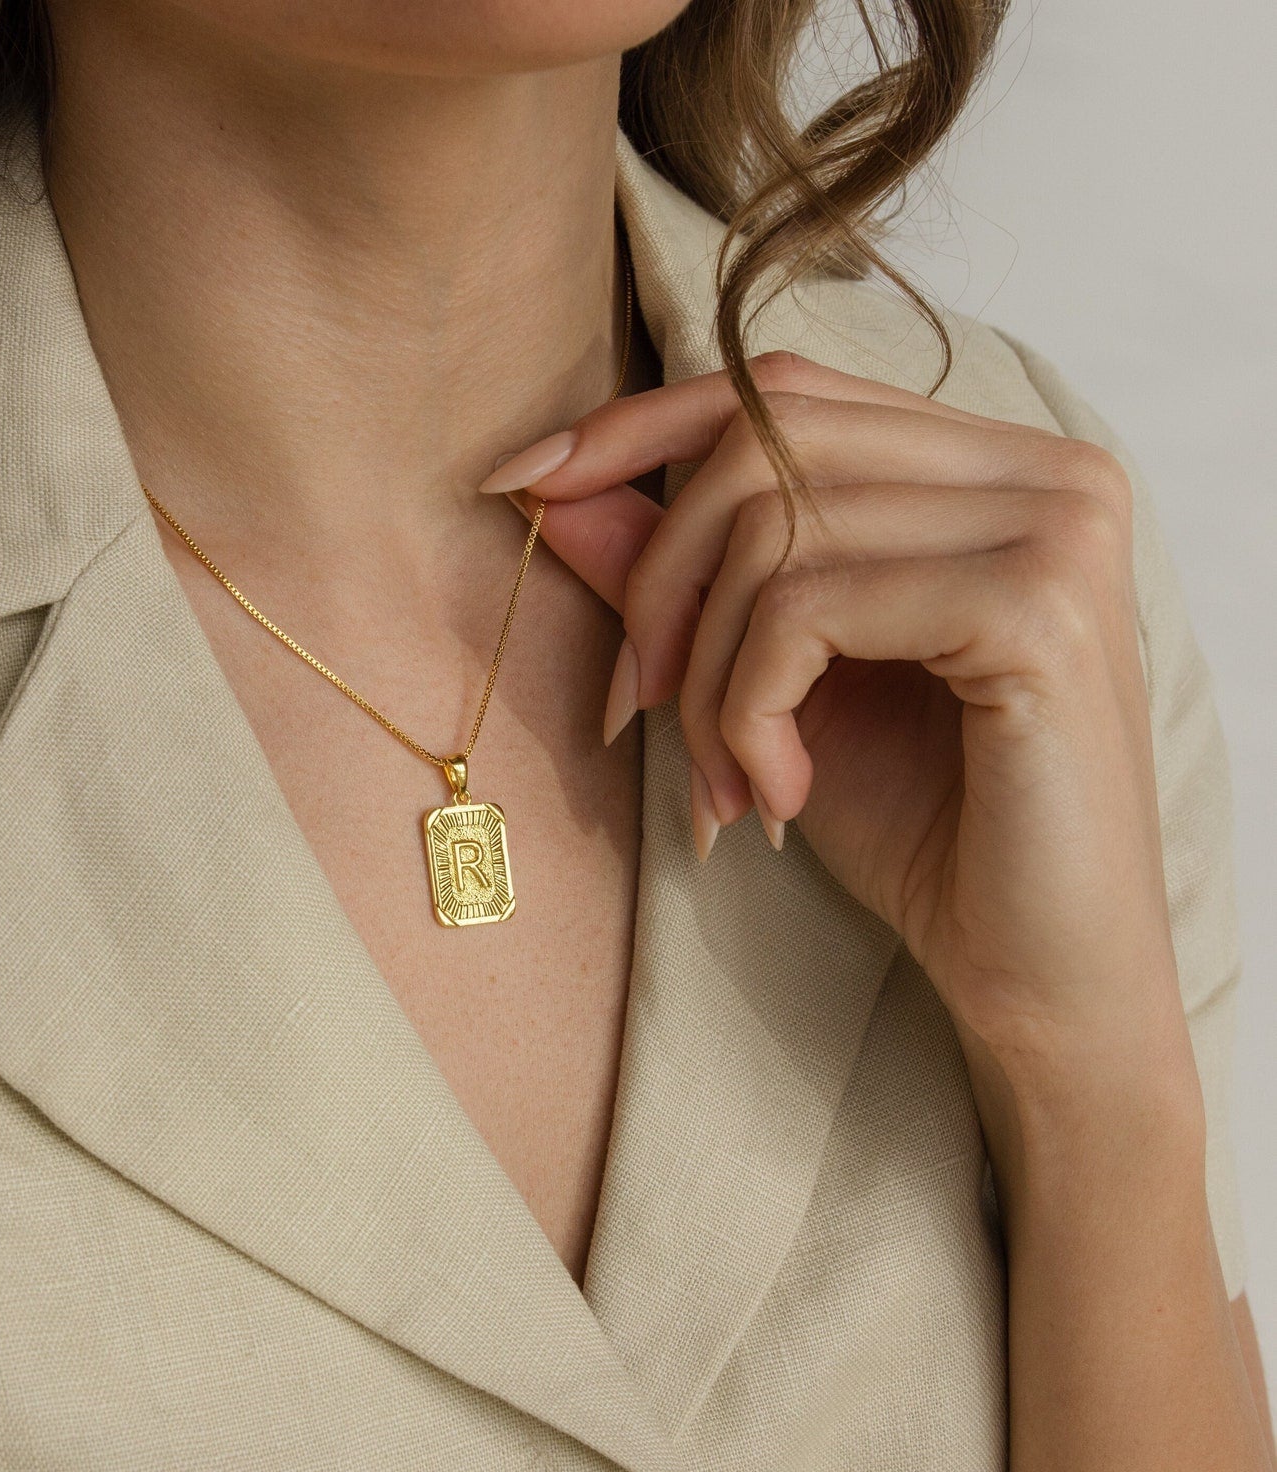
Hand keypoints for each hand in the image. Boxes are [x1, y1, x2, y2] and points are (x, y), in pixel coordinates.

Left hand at [480, 351, 1203, 1143]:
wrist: (1036, 976)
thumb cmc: (917, 829)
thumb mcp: (769, 686)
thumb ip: (676, 576)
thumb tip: (548, 489)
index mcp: (990, 469)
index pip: (783, 390)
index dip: (640, 426)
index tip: (523, 487)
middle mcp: (1042, 471)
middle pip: (763, 442)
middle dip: (659, 583)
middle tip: (635, 710)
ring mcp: (1054, 527)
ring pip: (773, 529)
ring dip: (703, 675)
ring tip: (725, 783)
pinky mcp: (1035, 605)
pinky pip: (806, 607)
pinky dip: (749, 709)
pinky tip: (779, 793)